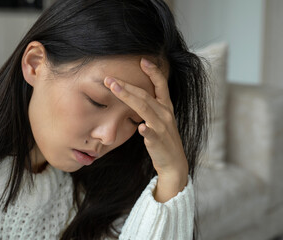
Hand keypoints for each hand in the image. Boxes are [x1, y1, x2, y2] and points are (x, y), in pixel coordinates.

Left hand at [104, 58, 187, 201]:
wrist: (174, 163)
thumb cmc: (164, 140)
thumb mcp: (160, 120)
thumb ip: (151, 107)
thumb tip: (135, 95)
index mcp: (166, 107)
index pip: (161, 85)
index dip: (153, 72)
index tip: (142, 60)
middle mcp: (165, 114)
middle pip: (145, 95)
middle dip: (127, 85)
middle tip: (110, 78)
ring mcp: (162, 127)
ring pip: (145, 109)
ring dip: (129, 97)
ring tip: (114, 88)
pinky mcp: (158, 142)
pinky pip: (151, 134)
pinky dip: (146, 131)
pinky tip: (139, 128)